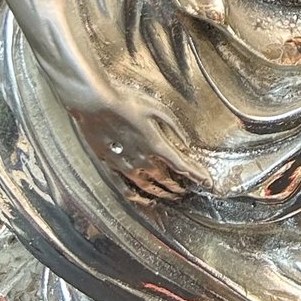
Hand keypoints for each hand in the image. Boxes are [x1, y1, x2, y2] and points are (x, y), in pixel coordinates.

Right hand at [77, 99, 206, 203]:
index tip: (207, 182)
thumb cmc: (125, 100)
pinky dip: (134, 196)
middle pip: (165, 178)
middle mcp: (141, 159)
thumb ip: (173, 126)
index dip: (196, 174)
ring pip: (146, 185)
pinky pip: (122, 187)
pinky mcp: (108, 164)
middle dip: (179, 185)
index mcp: (155, 144)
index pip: (181, 164)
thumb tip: (184, 142)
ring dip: (161, 192)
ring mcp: (123, 164)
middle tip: (187, 189)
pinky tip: (140, 199)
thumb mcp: (156, 107)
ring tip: (170, 195)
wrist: (93, 102)